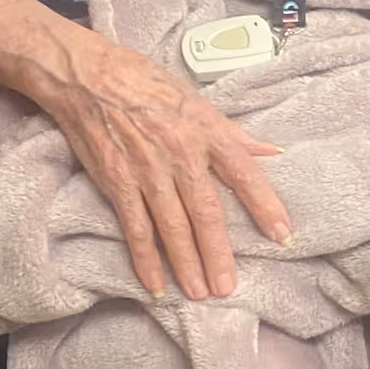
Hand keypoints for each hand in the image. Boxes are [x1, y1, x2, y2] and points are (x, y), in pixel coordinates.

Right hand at [35, 25, 290, 299]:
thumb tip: (270, 152)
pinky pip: (135, 228)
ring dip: (186, 263)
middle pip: (206, 211)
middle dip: (219, 253)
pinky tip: (156, 284)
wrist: (86, 76)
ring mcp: (146, 171)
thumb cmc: (144, 82)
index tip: (283, 234)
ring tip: (199, 292)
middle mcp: (179, 153)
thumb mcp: (195, 99)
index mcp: (204, 130)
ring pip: (172, 226)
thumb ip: (232, 132)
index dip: (265, 204)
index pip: (243, 172)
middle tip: (228, 286)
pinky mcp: (116, 182)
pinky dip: (145, 259)